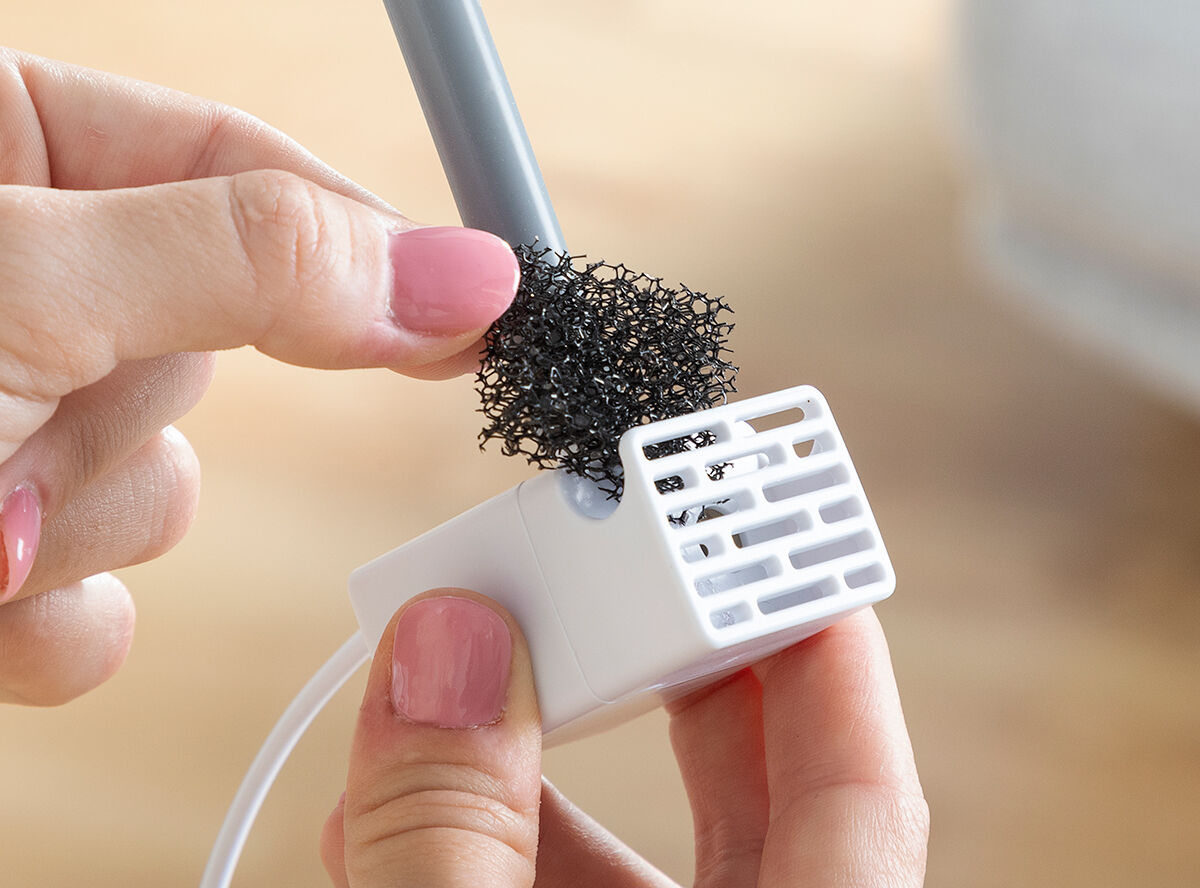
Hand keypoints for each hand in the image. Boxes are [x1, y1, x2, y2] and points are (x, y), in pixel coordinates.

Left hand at [0, 50, 518, 704]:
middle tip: (39, 418)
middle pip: (211, 334)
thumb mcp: (19, 284)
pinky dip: (54, 613)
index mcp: (3, 137)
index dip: (364, 236)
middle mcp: (7, 268)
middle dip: (147, 406)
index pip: (246, 162)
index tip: (474, 302)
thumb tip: (460, 266)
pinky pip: (96, 584)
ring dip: (83, 518)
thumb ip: (260, 263)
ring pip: (160, 475)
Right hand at [322, 598, 927, 886]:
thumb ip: (451, 843)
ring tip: (455, 679)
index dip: (819, 637)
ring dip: (543, 768)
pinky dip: (501, 857)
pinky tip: (409, 814)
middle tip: (613, 567)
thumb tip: (446, 642)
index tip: (764, 526)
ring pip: (654, 866)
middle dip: (666, 668)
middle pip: (765, 798)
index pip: (861, 786)